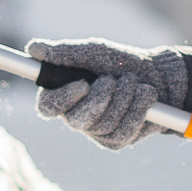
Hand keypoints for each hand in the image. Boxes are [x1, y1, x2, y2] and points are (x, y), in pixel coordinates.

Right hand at [27, 39, 187, 150]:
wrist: (159, 75)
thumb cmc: (120, 62)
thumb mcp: (94, 52)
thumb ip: (64, 53)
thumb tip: (33, 48)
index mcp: (66, 94)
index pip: (47, 107)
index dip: (62, 99)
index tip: (83, 84)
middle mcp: (77, 116)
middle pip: (77, 119)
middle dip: (101, 97)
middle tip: (114, 80)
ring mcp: (97, 132)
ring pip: (104, 124)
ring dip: (124, 97)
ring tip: (134, 82)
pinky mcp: (117, 141)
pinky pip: (124, 130)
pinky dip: (138, 109)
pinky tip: (145, 97)